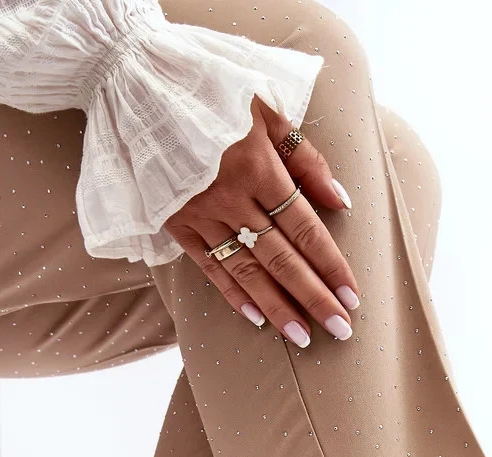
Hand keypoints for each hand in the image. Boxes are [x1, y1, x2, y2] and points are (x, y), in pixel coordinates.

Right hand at [164, 96, 358, 347]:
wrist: (139, 84)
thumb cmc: (213, 92)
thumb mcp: (265, 110)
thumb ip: (305, 157)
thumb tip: (339, 200)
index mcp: (257, 165)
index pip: (303, 226)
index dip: (330, 264)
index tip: (352, 295)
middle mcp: (229, 196)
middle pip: (280, 257)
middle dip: (313, 296)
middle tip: (340, 330)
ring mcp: (200, 213)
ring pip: (246, 270)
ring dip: (277, 308)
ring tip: (303, 337)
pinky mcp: (175, 222)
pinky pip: (208, 266)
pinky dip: (232, 294)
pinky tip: (256, 319)